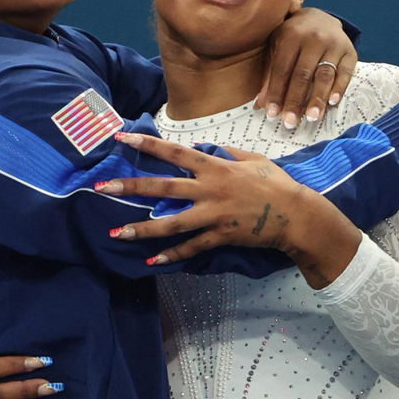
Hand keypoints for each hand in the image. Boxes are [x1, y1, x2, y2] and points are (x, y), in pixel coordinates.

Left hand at [99, 132, 332, 265]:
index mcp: (215, 167)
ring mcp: (213, 215)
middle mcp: (210, 189)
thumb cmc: (276, 183)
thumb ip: (224, 152)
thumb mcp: (252, 159)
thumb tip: (200, 146)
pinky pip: (192, 247)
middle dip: (131, 186)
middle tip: (103, 187)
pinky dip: (172, 255)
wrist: (295, 215)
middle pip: (163, 188)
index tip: (122, 138)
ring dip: (142, 228)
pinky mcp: (220, 237)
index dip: (147, 145)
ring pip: (171, 223)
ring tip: (116, 232)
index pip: (174, 153)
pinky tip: (152, 261)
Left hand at [256, 7, 357, 129]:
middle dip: (295, 100)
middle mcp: (313, 38)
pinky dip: (339, 88)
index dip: (277, 93)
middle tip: (291, 122)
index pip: (282, 69)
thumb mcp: (278, 48)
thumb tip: (261, 106)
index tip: (273, 114)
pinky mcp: (349, 51)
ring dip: (317, 98)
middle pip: (303, 74)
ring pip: (324, 75)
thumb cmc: (294, 38)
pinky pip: (345, 73)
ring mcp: (333, 44)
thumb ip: (270, 76)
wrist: (321, 18)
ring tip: (311, 118)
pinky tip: (332, 103)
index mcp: (291, 35)